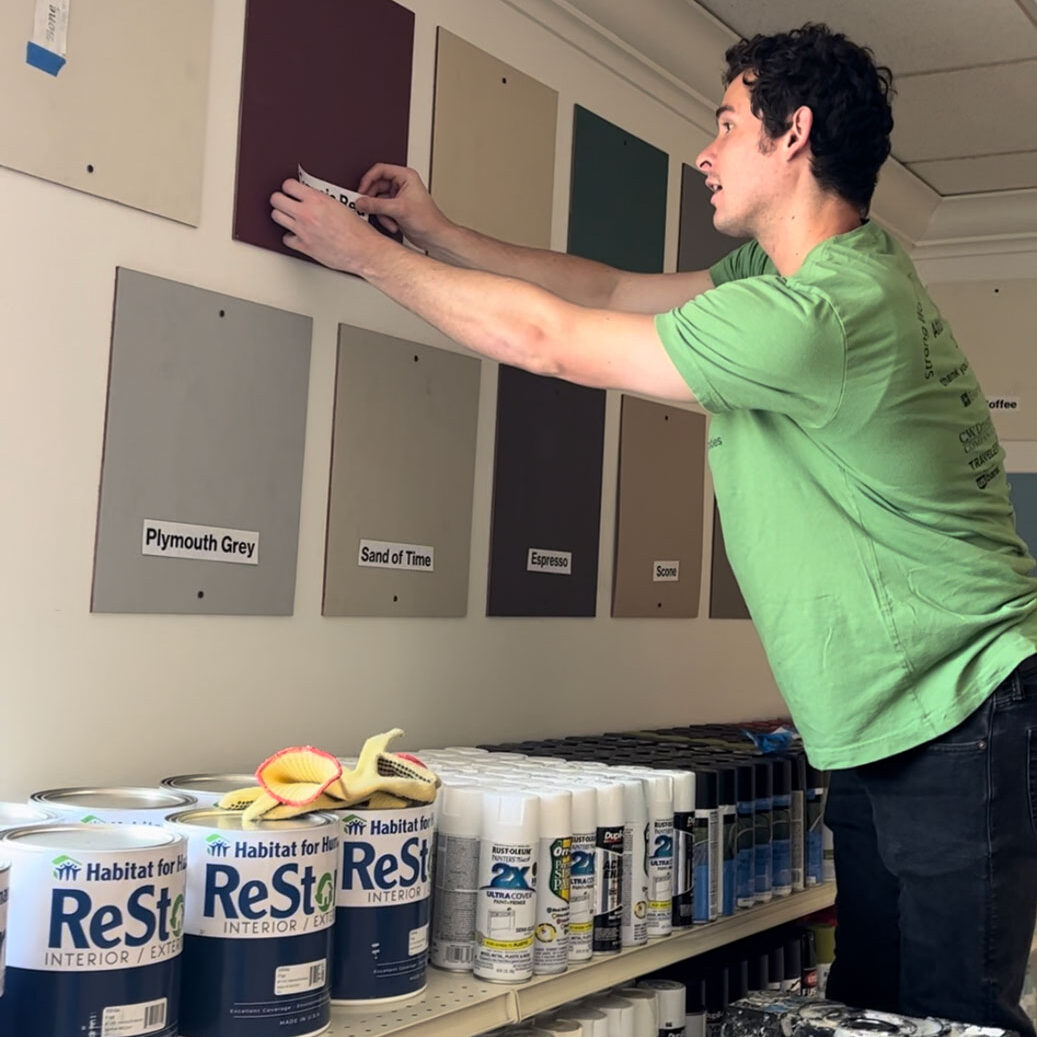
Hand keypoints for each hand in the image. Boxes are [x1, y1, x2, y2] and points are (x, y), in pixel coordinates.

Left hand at [270, 179, 386, 274]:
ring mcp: (303, 230)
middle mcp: (307, 213)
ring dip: (282, 215)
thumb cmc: (359, 232)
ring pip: (276, 216)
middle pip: (276, 200)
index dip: (289, 187)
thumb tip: (314, 199)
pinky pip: (286, 239)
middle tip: (285, 202)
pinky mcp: (304, 247)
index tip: (291, 190)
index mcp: (317, 199)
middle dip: (280, 200)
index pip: (288, 185)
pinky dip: (290, 237)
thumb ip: (323, 201)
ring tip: (288, 217)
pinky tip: (297, 235)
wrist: (364, 251)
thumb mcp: (342, 205)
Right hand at [356, 163, 450, 250]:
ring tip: (388, 220)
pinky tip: (392, 224)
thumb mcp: (399, 209)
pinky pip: (382, 210)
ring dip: (380, 212)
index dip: (368, 179)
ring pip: (378, 200)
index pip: (380, 170)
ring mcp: (399, 197)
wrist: (435, 237)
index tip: (361, 191)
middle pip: (376, 186)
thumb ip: (376, 205)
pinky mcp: (397, 209)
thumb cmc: (428, 220)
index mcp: (405, 176)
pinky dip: (384, 218)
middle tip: (366, 207)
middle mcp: (402, 184)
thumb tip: (361, 202)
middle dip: (373, 200)